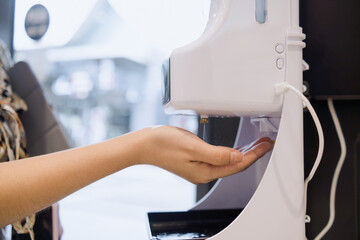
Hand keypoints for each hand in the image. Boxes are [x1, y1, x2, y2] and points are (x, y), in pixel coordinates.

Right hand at [139, 126, 273, 183]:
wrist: (144, 144)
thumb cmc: (163, 144)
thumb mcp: (193, 147)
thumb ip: (217, 154)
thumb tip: (237, 156)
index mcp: (205, 172)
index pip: (237, 165)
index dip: (254, 154)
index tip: (266, 145)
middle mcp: (204, 172)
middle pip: (234, 164)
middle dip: (252, 153)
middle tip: (266, 142)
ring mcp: (199, 167)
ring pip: (227, 161)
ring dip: (243, 152)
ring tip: (256, 143)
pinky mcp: (195, 160)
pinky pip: (219, 158)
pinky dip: (230, 151)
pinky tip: (235, 147)